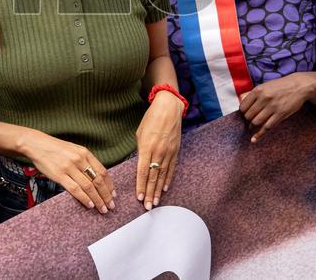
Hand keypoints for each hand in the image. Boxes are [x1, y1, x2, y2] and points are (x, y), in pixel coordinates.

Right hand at [23, 131, 114, 213]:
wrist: (37, 144)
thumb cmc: (55, 148)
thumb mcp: (74, 150)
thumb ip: (85, 161)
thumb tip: (96, 178)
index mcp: (85, 153)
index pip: (102, 171)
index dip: (109, 185)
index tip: (113, 194)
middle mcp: (79, 160)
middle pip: (98, 180)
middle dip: (106, 195)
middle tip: (111, 205)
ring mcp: (69, 167)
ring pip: (88, 187)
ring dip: (97, 200)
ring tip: (102, 208)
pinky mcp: (59, 175)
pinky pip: (75, 189)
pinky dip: (84, 198)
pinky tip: (89, 204)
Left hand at [135, 91, 182, 209]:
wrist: (169, 108)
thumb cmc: (151, 119)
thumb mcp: (140, 133)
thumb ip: (140, 150)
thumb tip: (140, 163)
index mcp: (146, 147)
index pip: (142, 171)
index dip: (141, 186)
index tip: (139, 198)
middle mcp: (158, 152)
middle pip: (153, 177)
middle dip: (150, 193)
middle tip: (148, 207)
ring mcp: (168, 152)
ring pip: (163, 176)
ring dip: (158, 190)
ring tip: (156, 202)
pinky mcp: (176, 151)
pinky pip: (171, 169)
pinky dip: (168, 180)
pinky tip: (165, 189)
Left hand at [239, 73, 315, 142]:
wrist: (299, 86)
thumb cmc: (280, 86)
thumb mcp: (265, 86)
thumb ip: (253, 94)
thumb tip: (241, 103)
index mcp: (258, 90)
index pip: (243, 106)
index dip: (243, 112)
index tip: (245, 113)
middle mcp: (264, 98)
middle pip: (248, 115)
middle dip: (248, 119)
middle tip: (250, 119)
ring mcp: (273, 107)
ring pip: (256, 122)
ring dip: (253, 125)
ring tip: (253, 125)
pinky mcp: (281, 114)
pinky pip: (267, 127)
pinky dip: (259, 135)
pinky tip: (254, 139)